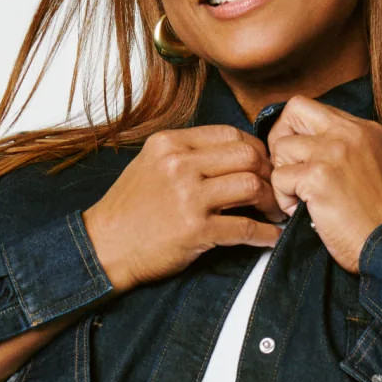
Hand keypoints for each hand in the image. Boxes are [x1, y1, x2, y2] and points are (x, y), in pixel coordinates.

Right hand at [82, 126, 281, 291]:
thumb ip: (187, 154)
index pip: (230, 134)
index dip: (256, 149)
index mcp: (170, 143)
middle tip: (276, 189)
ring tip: (274, 212)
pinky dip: (264, 235)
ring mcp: (188, 197)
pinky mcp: (195, 230)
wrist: (105, 247)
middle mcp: (180, 164)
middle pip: (247, 155)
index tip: (263, 166)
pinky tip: (270, 238)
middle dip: (269, 173)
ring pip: (251, 185)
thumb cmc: (130, 210)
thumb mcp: (151, 164)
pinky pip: (243, 228)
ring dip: (271, 201)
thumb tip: (230, 153)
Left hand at [266, 99, 381, 272]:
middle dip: (280, 138)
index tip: (301, 158)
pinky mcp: (318, 176)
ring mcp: (333, 152)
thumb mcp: (372, 165)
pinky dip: (284, 199)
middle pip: (294, 110)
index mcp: (365, 129)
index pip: (315, 110)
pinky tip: (300, 212)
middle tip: (287, 168)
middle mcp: (350, 133)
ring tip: (299, 198)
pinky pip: (279, 178)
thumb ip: (345, 149)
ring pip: (282, 147)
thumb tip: (308, 145)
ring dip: (282, 176)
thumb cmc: (377, 218)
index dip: (299, 133)